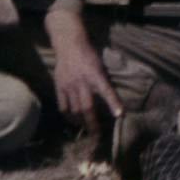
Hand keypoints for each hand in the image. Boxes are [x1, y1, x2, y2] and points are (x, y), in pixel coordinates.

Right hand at [46, 11, 122, 133]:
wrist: (69, 44)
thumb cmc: (88, 54)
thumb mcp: (100, 65)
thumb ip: (102, 81)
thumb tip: (110, 99)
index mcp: (95, 75)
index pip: (107, 91)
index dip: (113, 103)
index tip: (120, 115)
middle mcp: (82, 82)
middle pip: (87, 108)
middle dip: (92, 124)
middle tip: (97, 134)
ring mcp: (69, 86)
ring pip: (74, 110)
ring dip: (80, 122)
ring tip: (85, 128)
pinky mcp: (59, 87)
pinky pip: (63, 106)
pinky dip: (68, 116)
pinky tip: (72, 120)